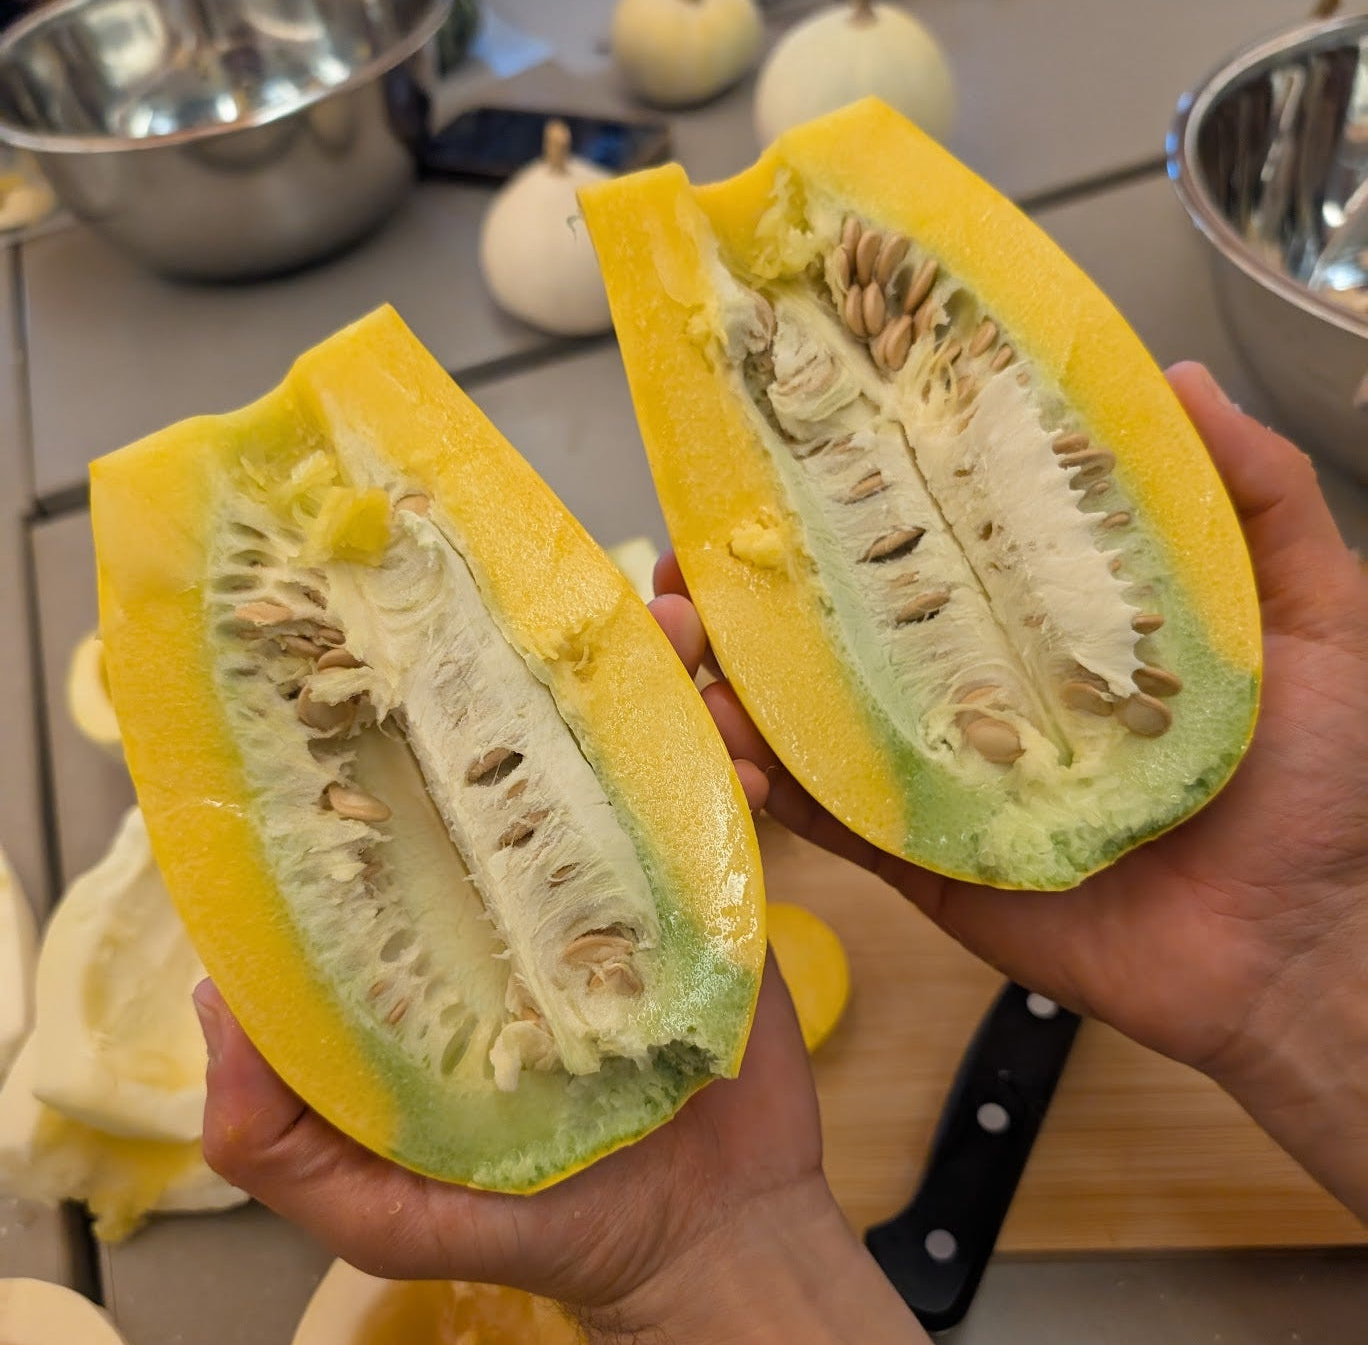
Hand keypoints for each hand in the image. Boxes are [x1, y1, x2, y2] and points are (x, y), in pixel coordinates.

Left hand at [195, 591, 924, 1343]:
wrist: (711, 1237)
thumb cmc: (541, 1224)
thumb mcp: (385, 1207)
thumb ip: (284, 1141)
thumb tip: (217, 1001)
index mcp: (441, 942)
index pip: (403, 819)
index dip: (395, 730)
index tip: (400, 649)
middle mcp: (522, 898)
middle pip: (522, 762)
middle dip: (544, 675)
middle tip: (566, 609)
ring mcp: (620, 891)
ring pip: (627, 766)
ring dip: (653, 693)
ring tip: (674, 640)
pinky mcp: (709, 902)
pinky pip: (717, 814)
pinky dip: (733, 765)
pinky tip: (743, 748)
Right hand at [674, 364, 1367, 1215]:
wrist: (1304, 945)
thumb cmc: (1320, 783)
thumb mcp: (1310, 612)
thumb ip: (1254, 496)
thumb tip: (1181, 377)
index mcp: (1046, 628)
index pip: (933, 550)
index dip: (856, 502)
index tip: (785, 457)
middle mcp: (981, 693)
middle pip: (848, 632)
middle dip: (756, 593)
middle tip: (691, 559)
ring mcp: (945, 779)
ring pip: (815, 722)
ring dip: (736, 680)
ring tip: (680, 642)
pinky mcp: (927, 863)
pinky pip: (834, 822)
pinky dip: (770, 787)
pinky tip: (726, 745)